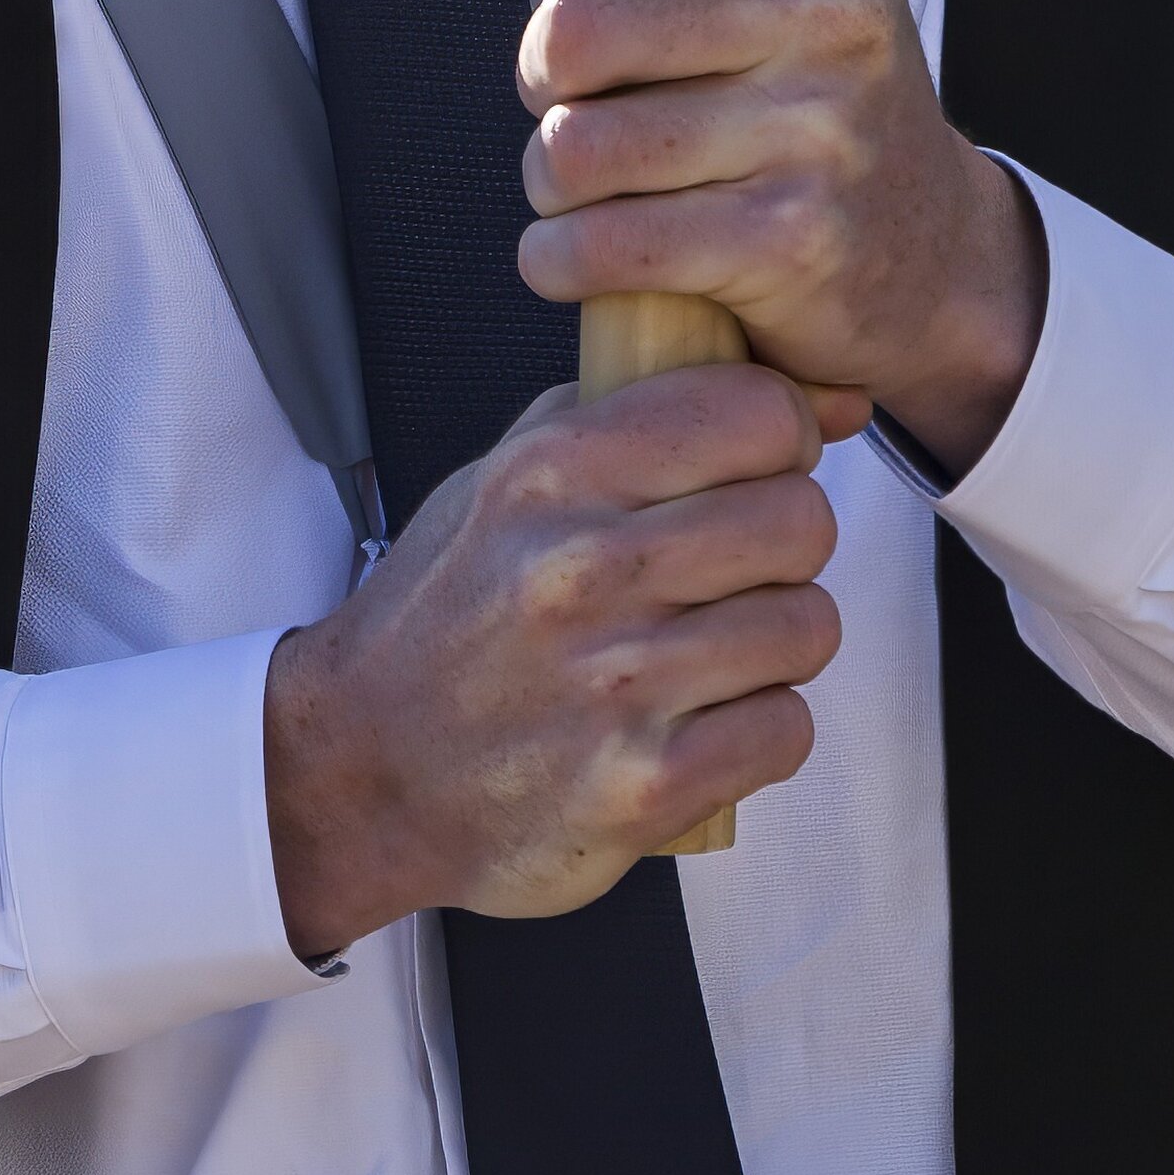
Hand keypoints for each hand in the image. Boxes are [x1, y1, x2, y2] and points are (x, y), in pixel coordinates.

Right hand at [262, 365, 839, 960]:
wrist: (365, 774)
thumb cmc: (446, 622)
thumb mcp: (500, 479)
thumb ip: (622, 414)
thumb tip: (786, 388)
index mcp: (553, 472)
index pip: (755, 411)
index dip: (782, 437)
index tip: (763, 466)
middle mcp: (583, 567)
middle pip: (801, 519)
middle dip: (787, 546)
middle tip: (743, 568)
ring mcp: (616, 682)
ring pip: (808, 625)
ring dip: (778, 642)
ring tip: (718, 649)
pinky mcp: (645, 786)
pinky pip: (787, 728)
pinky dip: (760, 728)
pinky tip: (706, 719)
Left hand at [469, 0, 1050, 477]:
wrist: (928, 246)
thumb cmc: (790, 83)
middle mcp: (835, 5)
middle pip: (579, 28)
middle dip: (543, 78)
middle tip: (579, 101)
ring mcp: (822, 125)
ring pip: (576, 146)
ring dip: (550, 178)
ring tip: (592, 181)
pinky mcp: (795, 238)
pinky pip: (604, 245)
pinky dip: (559, 259)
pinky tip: (579, 253)